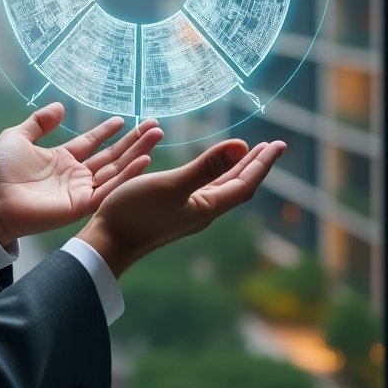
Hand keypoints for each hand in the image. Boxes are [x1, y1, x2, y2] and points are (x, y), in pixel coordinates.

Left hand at [0, 103, 162, 248]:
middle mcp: (75, 174)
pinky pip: (109, 189)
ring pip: (116, 170)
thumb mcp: (17, 137)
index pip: (91, 143)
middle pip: (111, 156)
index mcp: (61, 158)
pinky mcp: (82, 204)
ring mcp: (80, 190)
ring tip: (156, 137)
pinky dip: (128, 176)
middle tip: (154, 126)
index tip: (124, 120)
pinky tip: (144, 161)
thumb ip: (39, 123)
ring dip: (137, 154)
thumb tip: (59, 106)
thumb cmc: (0, 171)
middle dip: (132, 141)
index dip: (107, 132)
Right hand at [78, 138, 285, 277]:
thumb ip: (205, 167)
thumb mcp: (171, 185)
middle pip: (237, 186)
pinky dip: (214, 175)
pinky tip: (205, 172)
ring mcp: (187, 212)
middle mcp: (203, 211)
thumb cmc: (136, 212)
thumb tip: (242, 146)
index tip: (279, 144)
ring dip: (236, 170)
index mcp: (208, 206)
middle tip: (271, 147)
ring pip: (221, 189)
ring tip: (245, 154)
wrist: (108, 242)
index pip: (245, 183)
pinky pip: (204, 190)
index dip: (263, 163)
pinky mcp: (172, 211)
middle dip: (254, 165)